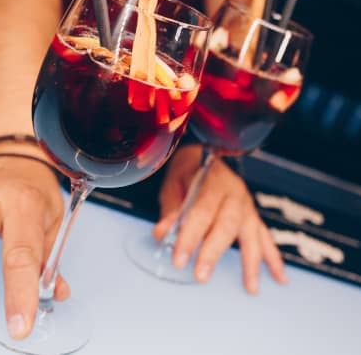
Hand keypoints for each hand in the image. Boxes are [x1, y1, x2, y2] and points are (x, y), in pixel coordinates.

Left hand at [154, 144, 286, 292]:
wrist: (205, 153)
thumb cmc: (186, 170)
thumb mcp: (173, 184)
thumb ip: (171, 209)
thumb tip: (161, 234)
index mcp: (212, 180)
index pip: (201, 211)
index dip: (190, 236)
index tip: (178, 259)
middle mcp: (234, 191)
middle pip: (226, 224)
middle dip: (213, 251)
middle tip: (201, 275)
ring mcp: (247, 203)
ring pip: (250, 232)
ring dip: (250, 261)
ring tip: (250, 287)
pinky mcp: (252, 213)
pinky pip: (265, 235)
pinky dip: (273, 257)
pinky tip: (279, 277)